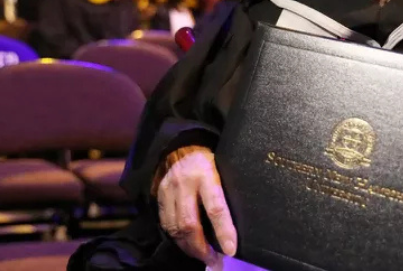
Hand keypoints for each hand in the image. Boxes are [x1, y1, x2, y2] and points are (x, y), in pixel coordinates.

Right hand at [156, 146, 236, 264]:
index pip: (216, 207)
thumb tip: (242, 217)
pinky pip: (166, 225)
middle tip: (217, 261)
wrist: (180, 145)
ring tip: (206, 258)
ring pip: (176, 229)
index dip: (224, 231)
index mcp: (206, 174)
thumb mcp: (223, 166)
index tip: (231, 249)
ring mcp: (169, 192)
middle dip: (203, 248)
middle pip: (190, 224)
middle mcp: (185, 184)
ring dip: (191, 248)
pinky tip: (189, 246)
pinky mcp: (159, 197)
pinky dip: (178, 240)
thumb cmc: (209, 158)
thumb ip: (227, 189)